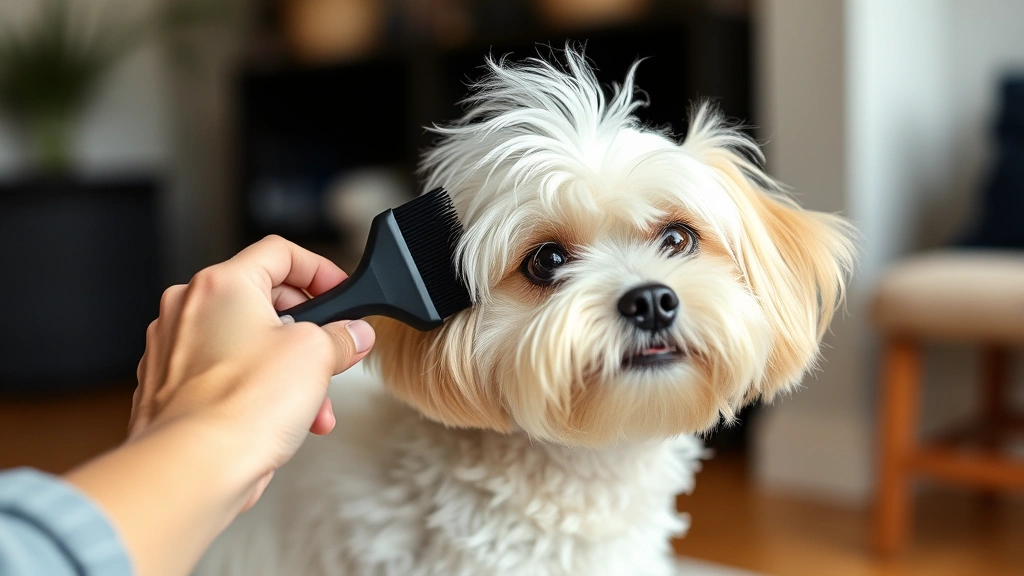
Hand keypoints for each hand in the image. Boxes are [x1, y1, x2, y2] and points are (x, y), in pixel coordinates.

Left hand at [129, 235, 374, 509]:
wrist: (194, 467)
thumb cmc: (241, 407)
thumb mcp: (317, 355)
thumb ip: (341, 337)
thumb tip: (352, 336)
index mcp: (222, 284)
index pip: (280, 252)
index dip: (320, 269)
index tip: (339, 291)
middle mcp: (188, 308)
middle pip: (263, 299)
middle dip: (307, 329)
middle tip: (333, 349)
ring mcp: (172, 349)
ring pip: (246, 343)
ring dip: (287, 368)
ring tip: (313, 402)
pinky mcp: (169, 388)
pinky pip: (224, 375)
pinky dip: (256, 389)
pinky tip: (282, 419)